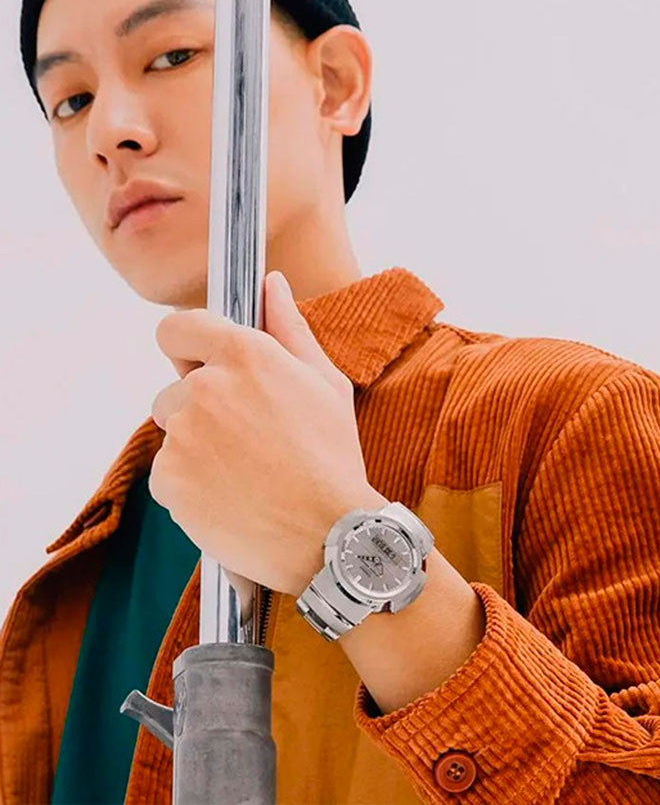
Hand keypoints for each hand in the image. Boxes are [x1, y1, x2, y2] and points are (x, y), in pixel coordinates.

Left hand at [149, 270, 384, 597]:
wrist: (328, 534)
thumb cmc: (333, 457)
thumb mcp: (325, 384)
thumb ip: (290, 328)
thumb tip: (271, 283)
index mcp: (245, 355)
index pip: (177, 327)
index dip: (188, 346)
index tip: (201, 364)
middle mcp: (205, 387)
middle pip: (175, 388)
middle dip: (201, 407)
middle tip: (247, 437)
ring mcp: (182, 435)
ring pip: (174, 432)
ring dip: (196, 447)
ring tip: (244, 472)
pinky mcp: (168, 479)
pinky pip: (168, 473)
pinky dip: (191, 486)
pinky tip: (230, 497)